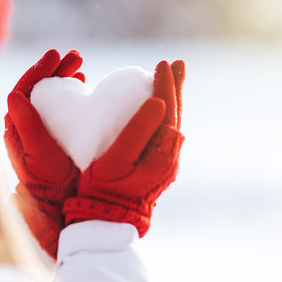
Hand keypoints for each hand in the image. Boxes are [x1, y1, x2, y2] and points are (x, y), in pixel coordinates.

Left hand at [4, 49, 83, 257]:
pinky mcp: (56, 130)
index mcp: (18, 126)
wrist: (62, 201)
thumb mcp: (39, 154)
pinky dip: (69, 89)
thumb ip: (27, 126)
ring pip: (48, 92)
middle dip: (54, 68)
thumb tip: (13, 94)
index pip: (23, 89)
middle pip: (37, 86)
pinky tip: (81, 82)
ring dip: (62, 75)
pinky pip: (60, 103)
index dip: (38, 69)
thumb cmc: (50, 181)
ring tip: (80, 64)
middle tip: (75, 56)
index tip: (56, 55)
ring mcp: (42, 126)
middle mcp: (27, 123)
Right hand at [63, 60, 184, 236]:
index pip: (168, 109)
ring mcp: (166, 162)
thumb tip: (158, 102)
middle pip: (176, 114)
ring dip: (173, 99)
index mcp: (162, 151)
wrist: (108, 218)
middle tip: (176, 63)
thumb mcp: (116, 159)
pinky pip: (166, 132)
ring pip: (173, 122)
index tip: (162, 63)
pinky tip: (159, 107)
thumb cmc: (104, 187)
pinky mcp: (159, 165)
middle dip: (175, 87)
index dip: (166, 84)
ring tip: (172, 78)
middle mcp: (170, 155)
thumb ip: (137, 131)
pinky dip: (165, 114)